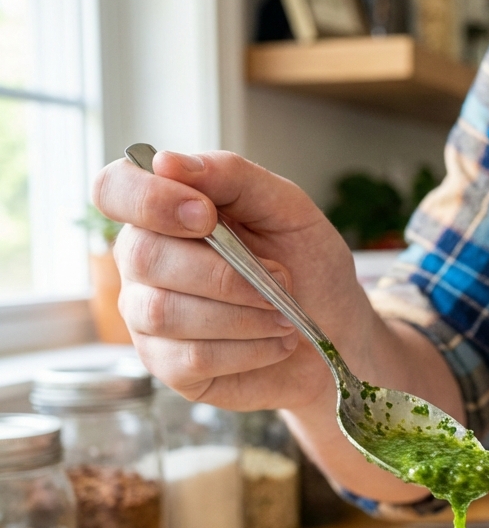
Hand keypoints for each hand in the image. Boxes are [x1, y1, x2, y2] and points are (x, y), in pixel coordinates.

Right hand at [93, 149, 376, 412]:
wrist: (336, 333)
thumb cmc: (307, 266)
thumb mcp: (286, 208)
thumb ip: (231, 177)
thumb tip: (168, 162)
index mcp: (164, 212)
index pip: (113, 190)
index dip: (148, 200)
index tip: (206, 216)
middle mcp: (143, 262)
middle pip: (143, 256)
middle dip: (223, 271)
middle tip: (279, 278)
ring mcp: (148, 317)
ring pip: (166, 312)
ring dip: (242, 314)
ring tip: (283, 315)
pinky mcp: (168, 365)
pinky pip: (192, 356)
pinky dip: (248, 348)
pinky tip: (275, 342)